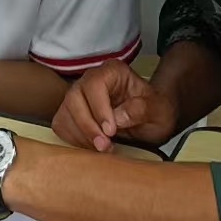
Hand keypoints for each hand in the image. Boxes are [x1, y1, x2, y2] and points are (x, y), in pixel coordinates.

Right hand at [52, 60, 178, 151]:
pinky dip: (73, 139)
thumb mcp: (158, 110)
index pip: (95, 84)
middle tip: (104, 145)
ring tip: (102, 149)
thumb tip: (118, 117)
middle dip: (87, 125)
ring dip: (80, 135)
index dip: (99, 108)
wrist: (151, 120)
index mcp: (113, 72)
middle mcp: (92, 80)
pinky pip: (61, 125)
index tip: (111, 131)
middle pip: (74, 98)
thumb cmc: (154, 111)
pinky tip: (91, 146)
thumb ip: (141, 109)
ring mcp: (79, 96)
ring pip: (64, 112)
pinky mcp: (72, 113)